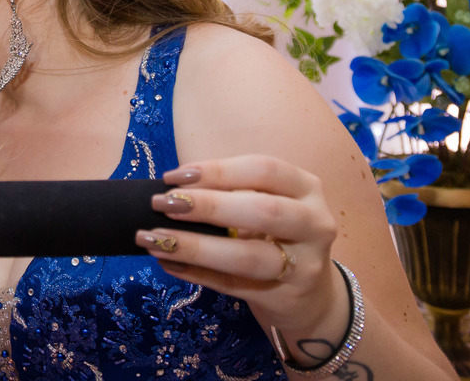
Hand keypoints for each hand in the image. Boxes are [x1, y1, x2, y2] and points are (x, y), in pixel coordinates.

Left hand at [134, 155, 346, 339]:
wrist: (309, 294)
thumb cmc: (276, 234)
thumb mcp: (266, 204)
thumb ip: (229, 193)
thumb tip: (170, 189)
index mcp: (305, 188)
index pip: (263, 170)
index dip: (217, 170)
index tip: (173, 177)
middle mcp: (314, 224)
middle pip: (263, 211)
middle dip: (208, 206)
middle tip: (163, 204)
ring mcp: (304, 265)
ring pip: (247, 257)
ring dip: (195, 247)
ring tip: (155, 240)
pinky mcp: (285, 298)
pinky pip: (232, 285)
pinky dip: (196, 273)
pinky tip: (168, 263)